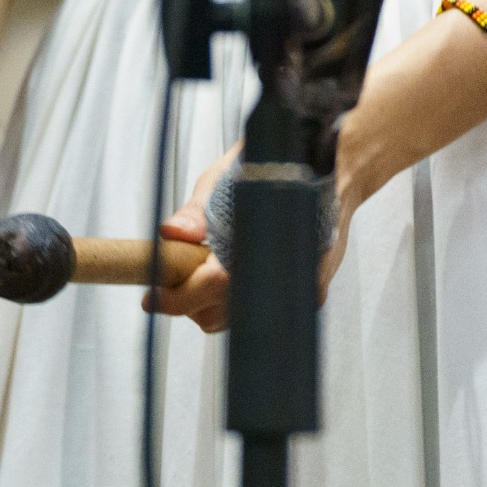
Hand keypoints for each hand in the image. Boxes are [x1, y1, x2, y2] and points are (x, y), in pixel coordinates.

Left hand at [151, 142, 363, 333]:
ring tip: (209, 267)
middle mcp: (283, 272)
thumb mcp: (224, 178)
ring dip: (213, 303)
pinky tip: (236, 271)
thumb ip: (197, 212)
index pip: (210, 286)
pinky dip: (239, 300)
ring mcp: (299, 287)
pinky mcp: (310, 293)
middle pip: (217, 316)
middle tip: (180, 272)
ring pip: (236, 320)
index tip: (151, 298)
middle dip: (190, 301)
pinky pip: (261, 312)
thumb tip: (169, 234)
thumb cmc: (273, 166)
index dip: (175, 298)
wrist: (335, 166)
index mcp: (258, 242)